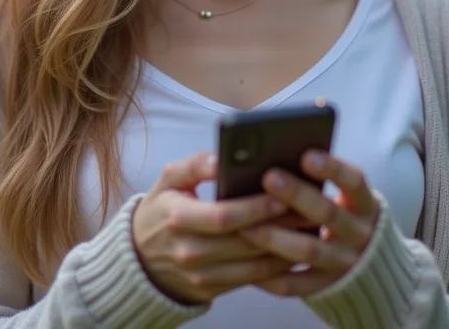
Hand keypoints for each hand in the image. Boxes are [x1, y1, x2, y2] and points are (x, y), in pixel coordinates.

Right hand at [131, 151, 296, 303]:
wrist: (140, 258)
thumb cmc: (161, 211)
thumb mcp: (167, 181)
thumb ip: (194, 165)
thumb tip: (222, 158)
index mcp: (177, 218)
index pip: (223, 216)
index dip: (254, 208)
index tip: (282, 196)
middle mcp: (189, 251)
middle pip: (244, 241)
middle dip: (280, 226)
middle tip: (309, 210)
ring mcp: (200, 275)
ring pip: (253, 266)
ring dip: (285, 249)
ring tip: (309, 228)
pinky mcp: (211, 290)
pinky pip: (251, 280)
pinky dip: (275, 267)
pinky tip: (293, 249)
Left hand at [239, 150, 378, 296]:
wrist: (367, 262)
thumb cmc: (340, 213)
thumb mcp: (343, 195)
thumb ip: (316, 178)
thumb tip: (273, 153)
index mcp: (363, 203)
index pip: (353, 181)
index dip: (332, 169)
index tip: (306, 156)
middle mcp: (358, 233)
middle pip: (328, 213)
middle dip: (297, 195)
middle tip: (268, 177)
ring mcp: (343, 263)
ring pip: (309, 250)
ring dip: (276, 238)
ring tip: (245, 226)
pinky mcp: (326, 287)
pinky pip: (296, 284)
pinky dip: (271, 275)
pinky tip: (246, 262)